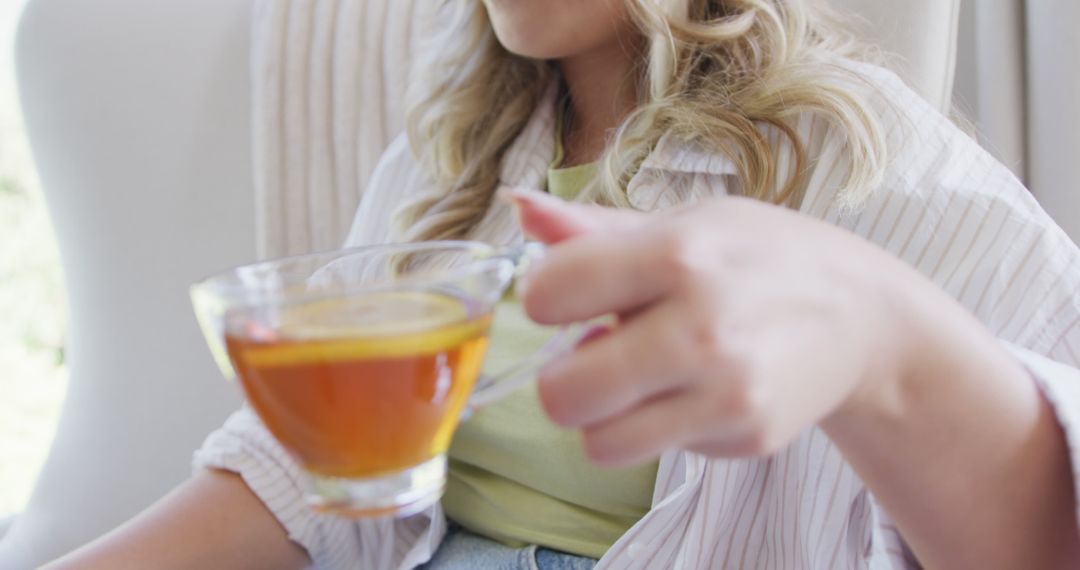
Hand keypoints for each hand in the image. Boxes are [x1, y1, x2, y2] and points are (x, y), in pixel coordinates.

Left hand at [508, 189, 910, 464]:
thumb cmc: (764, 258)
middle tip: (592, 355)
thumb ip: (594, 227)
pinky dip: (660, 428)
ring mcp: (728, 389)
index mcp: (677, 253)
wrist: (863, 316)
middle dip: (560, 379)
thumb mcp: (688, 222)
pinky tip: (693, 392)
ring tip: (638, 380)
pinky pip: (656, 451)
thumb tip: (517, 206)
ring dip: (605, 415)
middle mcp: (702, 325)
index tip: (571, 296)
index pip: (549, 292)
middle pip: (562, 394)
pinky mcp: (748, 435)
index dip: (546, 297)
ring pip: (599, 443)